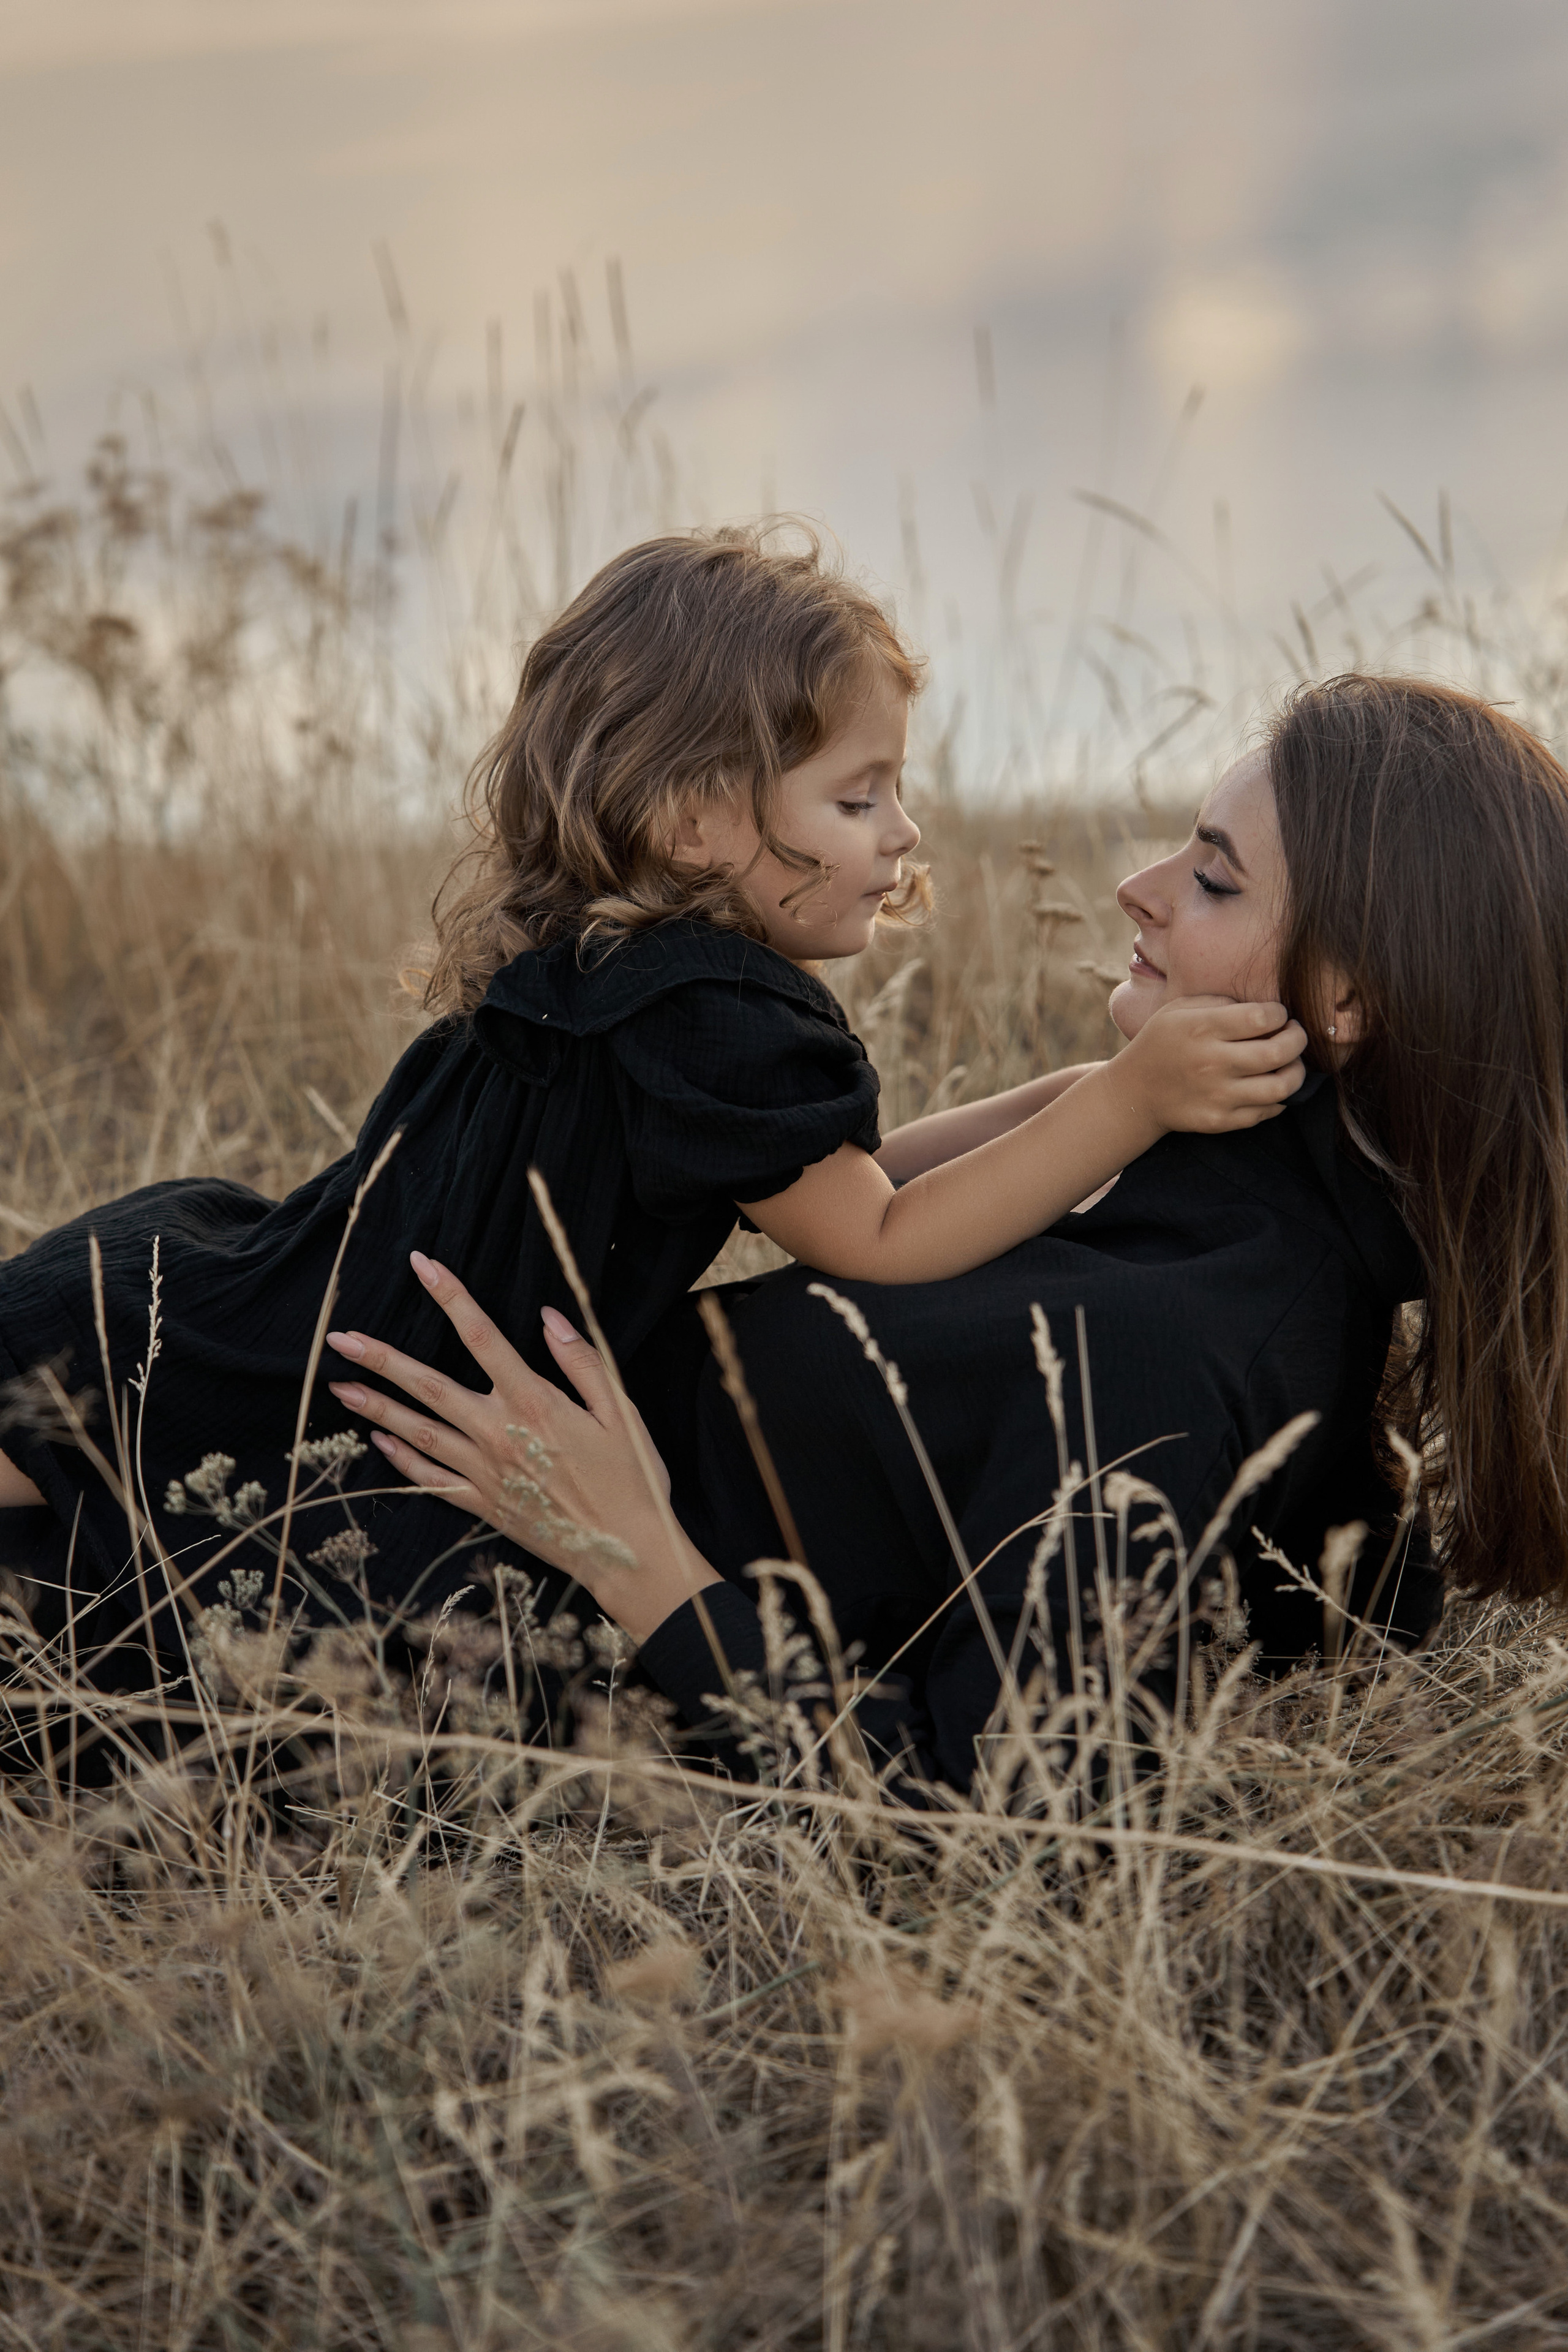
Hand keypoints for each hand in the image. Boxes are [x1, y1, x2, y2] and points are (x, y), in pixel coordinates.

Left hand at [323, 1253, 720, 1641]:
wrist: (626, 1552)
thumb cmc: (632, 1477)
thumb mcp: (621, 1411)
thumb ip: (582, 1360)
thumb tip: (548, 1316)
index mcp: (534, 1402)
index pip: (482, 1336)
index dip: (450, 1296)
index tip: (421, 1265)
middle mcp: (499, 1433)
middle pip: (429, 1386)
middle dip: (382, 1359)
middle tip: (339, 1338)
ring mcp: (485, 1471)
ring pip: (418, 1432)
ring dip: (376, 1408)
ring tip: (340, 1387)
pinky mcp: (483, 1504)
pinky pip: (431, 1478)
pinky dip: (401, 1460)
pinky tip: (379, 1442)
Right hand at [1112, 996, 1306, 1135]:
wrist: (1134, 1092)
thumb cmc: (1162, 1041)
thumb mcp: (1180, 1008)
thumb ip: (1222, 1002)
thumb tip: (1267, 1010)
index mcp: (1201, 1028)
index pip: (1263, 1018)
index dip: (1280, 1014)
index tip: (1278, 1015)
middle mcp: (1210, 1063)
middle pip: (1278, 1052)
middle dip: (1298, 1040)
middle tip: (1294, 1034)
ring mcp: (1216, 1096)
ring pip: (1281, 1087)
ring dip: (1296, 1072)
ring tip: (1289, 1063)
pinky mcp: (1219, 1121)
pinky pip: (1266, 1111)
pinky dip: (1278, 1098)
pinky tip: (1269, 1085)